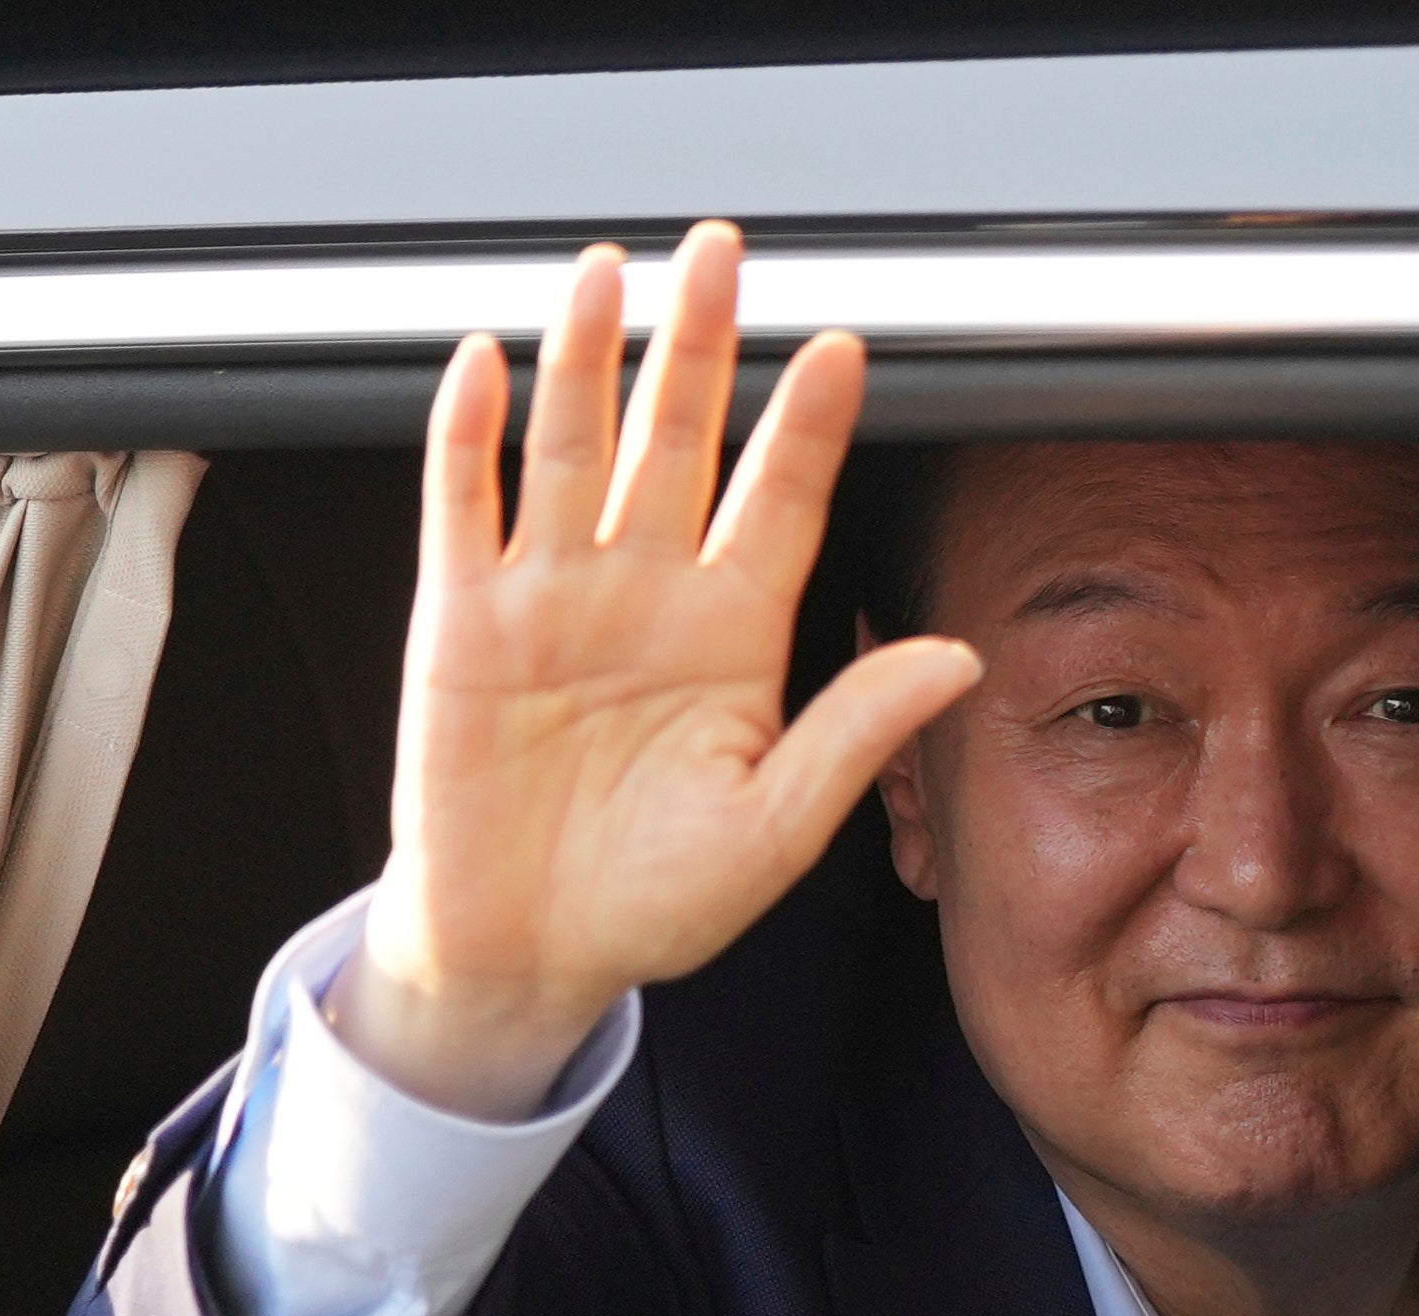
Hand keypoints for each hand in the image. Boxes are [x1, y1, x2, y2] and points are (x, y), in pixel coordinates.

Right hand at [328, 221, 983, 1117]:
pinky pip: (464, 508)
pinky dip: (469, 435)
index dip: (809, 426)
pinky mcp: (461, 622)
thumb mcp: (777, 828)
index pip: (781, 503)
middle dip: (701, 346)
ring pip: (575, 449)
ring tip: (612, 273)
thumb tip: (957, 657)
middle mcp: (646, 597)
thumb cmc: (650, 903)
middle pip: (679, 443)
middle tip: (723, 256)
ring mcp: (551, 599)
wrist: (529, 956)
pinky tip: (486, 364)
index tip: (846, 351)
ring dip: (591, 360)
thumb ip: (856, 731)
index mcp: (731, 639)